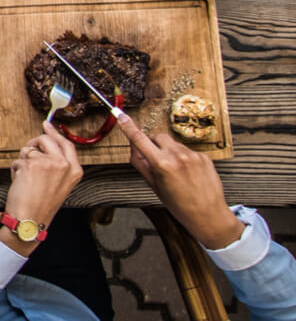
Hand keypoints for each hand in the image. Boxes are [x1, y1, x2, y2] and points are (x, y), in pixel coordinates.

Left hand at [0, 121, 82, 253]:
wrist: (31, 218)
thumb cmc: (41, 205)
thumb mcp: (60, 184)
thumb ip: (58, 165)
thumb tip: (44, 145)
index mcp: (75, 170)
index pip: (66, 144)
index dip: (54, 133)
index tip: (46, 125)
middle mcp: (64, 164)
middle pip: (45, 139)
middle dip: (33, 144)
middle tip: (28, 153)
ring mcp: (48, 162)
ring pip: (29, 149)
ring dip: (23, 161)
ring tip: (27, 178)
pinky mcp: (32, 164)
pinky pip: (18, 159)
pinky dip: (15, 169)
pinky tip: (20, 182)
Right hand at [116, 112, 244, 248]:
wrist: (208, 214)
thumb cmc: (179, 204)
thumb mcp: (153, 185)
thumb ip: (140, 163)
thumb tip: (133, 147)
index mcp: (162, 164)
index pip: (140, 139)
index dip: (129, 127)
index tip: (122, 116)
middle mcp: (177, 156)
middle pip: (157, 136)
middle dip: (153, 144)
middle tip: (155, 159)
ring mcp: (192, 155)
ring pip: (172, 143)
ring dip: (168, 151)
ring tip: (175, 171)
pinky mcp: (203, 156)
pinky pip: (186, 150)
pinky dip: (183, 157)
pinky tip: (187, 172)